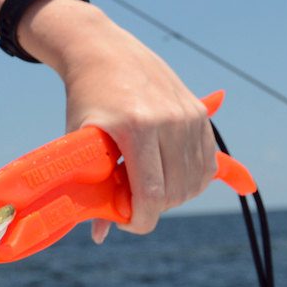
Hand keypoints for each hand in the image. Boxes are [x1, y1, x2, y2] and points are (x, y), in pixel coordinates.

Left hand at [18, 0, 215, 236]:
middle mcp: (167, 120)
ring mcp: (187, 115)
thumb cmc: (86, 99)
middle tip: (132, 201)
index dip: (141, 219)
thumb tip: (100, 235)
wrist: (103, 51)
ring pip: (195, 180)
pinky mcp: (198, 112)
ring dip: (174, 195)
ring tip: (148, 187)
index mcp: (134, 128)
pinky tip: (172, 177)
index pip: (152, 194)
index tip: (127, 222)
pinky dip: (193, 178)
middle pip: (175, 191)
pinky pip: (207, 161)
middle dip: (155, 208)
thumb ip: (91, 188)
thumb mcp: (79, 141)